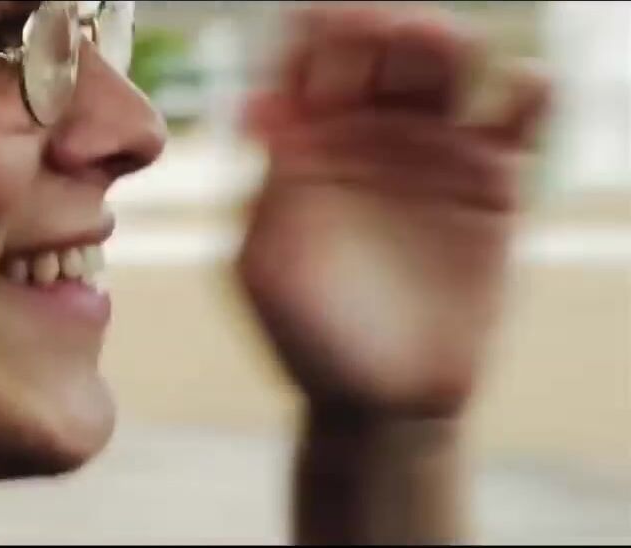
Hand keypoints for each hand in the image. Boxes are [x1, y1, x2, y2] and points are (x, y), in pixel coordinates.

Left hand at [237, 5, 550, 417]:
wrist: (383, 399)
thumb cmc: (308, 336)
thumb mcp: (268, 267)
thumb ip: (267, 187)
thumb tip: (260, 106)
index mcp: (302, 144)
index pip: (304, 64)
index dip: (312, 33)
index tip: (319, 23)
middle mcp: (366, 135)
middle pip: (377, 49)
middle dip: (379, 27)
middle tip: (386, 29)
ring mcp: (431, 153)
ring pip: (445, 67)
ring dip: (442, 42)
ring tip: (436, 47)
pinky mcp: (493, 183)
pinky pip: (518, 115)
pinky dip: (527, 88)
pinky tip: (517, 92)